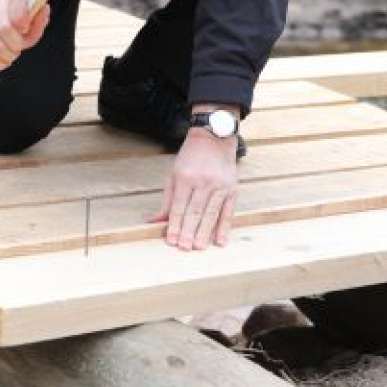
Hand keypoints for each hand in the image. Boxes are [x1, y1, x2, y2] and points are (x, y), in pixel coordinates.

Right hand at [0, 0, 49, 69]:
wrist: (0, 24)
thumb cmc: (23, 25)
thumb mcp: (35, 23)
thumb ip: (40, 20)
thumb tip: (44, 9)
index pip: (16, 1)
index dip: (21, 18)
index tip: (25, 30)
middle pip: (3, 26)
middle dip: (13, 44)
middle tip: (18, 50)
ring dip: (3, 53)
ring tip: (11, 57)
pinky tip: (1, 61)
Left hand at [149, 125, 238, 249]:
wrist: (214, 138)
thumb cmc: (190, 157)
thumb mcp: (173, 174)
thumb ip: (166, 200)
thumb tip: (154, 221)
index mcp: (185, 178)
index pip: (179, 207)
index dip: (174, 225)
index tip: (171, 240)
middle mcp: (203, 182)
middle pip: (194, 212)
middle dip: (188, 231)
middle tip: (184, 248)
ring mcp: (219, 186)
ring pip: (210, 213)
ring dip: (204, 232)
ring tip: (198, 247)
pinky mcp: (232, 189)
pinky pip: (228, 211)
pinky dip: (224, 227)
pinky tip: (220, 240)